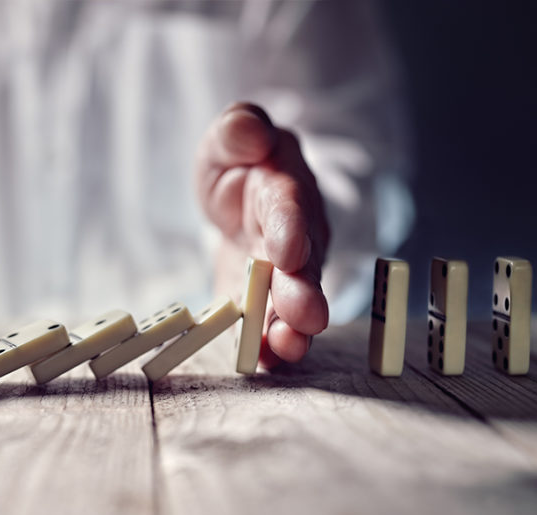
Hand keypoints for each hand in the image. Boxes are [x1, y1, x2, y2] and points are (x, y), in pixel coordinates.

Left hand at [196, 102, 329, 367]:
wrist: (242, 198)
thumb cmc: (239, 164)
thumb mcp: (230, 137)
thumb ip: (238, 129)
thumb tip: (251, 130)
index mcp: (284, 189)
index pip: (289, 207)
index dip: (290, 229)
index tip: (289, 252)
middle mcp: (294, 237)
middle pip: (302, 266)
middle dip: (302, 292)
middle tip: (306, 317)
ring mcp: (282, 275)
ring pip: (292, 303)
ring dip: (291, 328)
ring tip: (289, 349)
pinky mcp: (262, 302)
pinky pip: (267, 326)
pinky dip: (268, 347)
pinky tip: (266, 363)